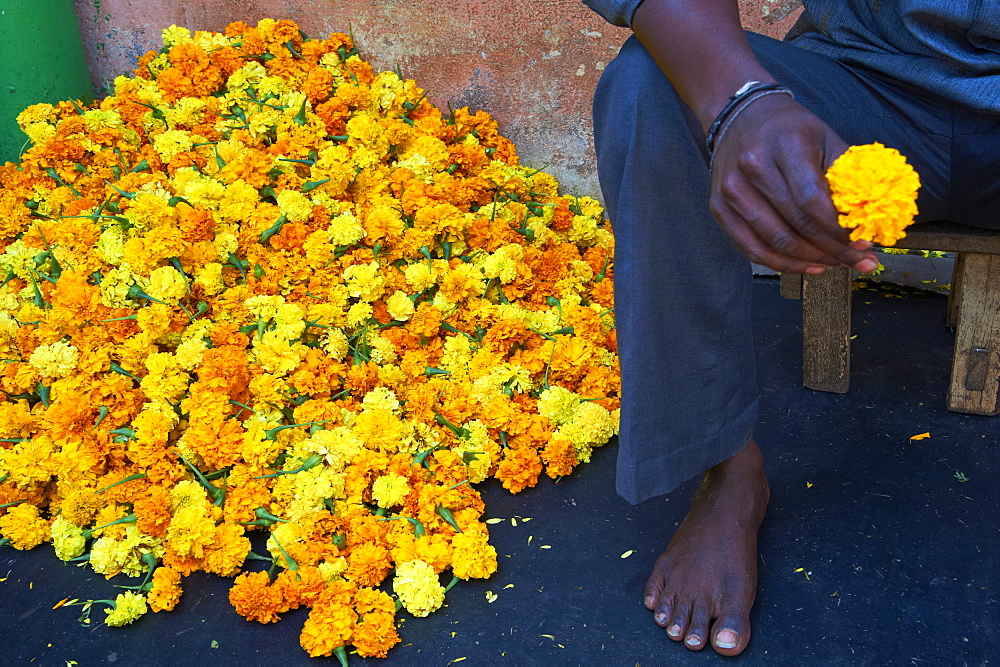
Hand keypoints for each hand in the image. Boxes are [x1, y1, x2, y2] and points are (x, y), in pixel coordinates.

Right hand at [707, 94, 878, 273]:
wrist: (741, 117)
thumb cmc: (789, 129)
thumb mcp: (826, 138)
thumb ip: (847, 175)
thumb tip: (871, 216)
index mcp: (785, 145)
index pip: (813, 199)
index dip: (839, 229)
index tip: (863, 243)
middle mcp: (753, 167)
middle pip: (797, 224)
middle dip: (834, 249)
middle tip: (860, 261)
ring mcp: (732, 190)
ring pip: (776, 242)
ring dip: (812, 260)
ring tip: (838, 264)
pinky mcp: (719, 207)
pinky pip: (752, 248)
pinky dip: (783, 264)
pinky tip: (809, 265)